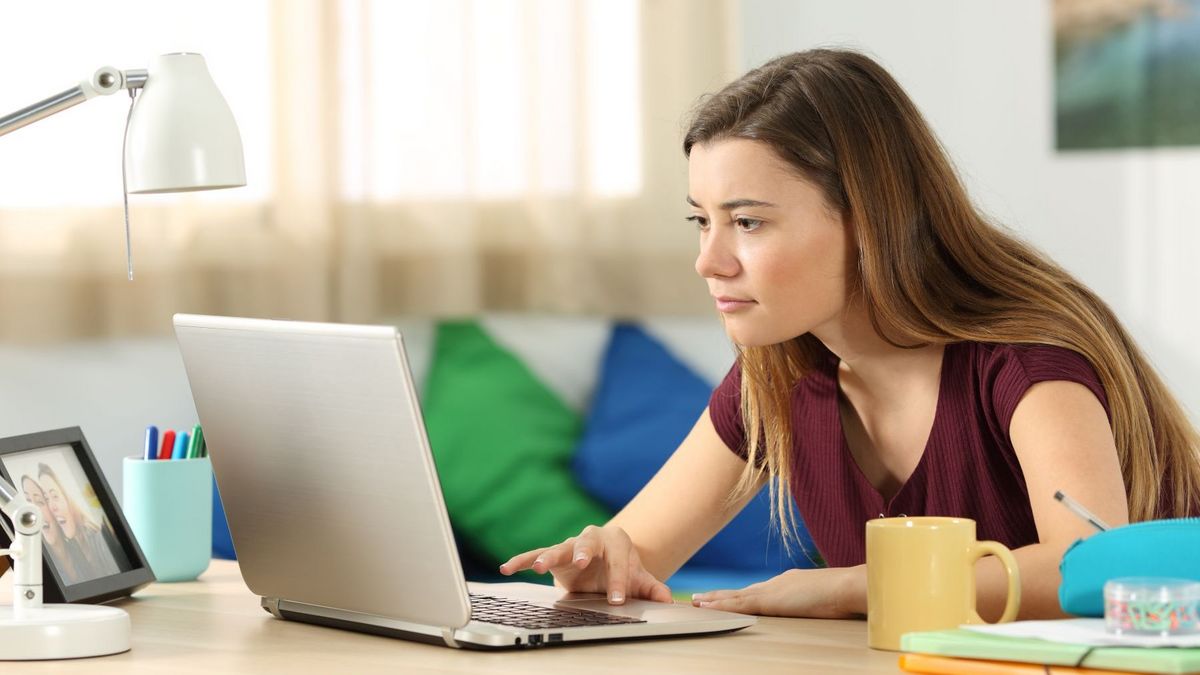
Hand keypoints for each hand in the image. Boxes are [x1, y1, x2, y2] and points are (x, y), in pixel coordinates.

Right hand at [498, 525, 672, 604]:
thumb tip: (668, 600)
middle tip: (581, 561)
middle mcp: (592, 538)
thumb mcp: (639, 578)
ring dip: (548, 556)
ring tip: (538, 567)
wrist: (608, 555)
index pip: (618, 563)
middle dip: (583, 552)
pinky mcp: (554, 554)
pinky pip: (536, 555)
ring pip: (559, 548)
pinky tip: (507, 568)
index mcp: (617, 542)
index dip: (619, 581)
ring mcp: (571, 545)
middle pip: (587, 543)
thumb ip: (652, 588)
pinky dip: (522, 560)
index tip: (618, 599)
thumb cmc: (623, 566)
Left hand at [690, 566, 865, 618]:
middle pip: (742, 591)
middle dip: (720, 595)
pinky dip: (720, 605)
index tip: (726, 596)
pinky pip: (738, 604)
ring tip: (695, 602)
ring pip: (734, 596)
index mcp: (789, 583)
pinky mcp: (769, 600)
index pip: (758, 590)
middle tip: (700, 597)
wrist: (850, 586)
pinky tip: (706, 608)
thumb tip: (822, 605)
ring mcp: (772, 590)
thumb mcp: (829, 598)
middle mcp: (777, 583)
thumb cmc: (847, 594)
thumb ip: (818, 600)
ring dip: (714, 599)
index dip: (740, 594)